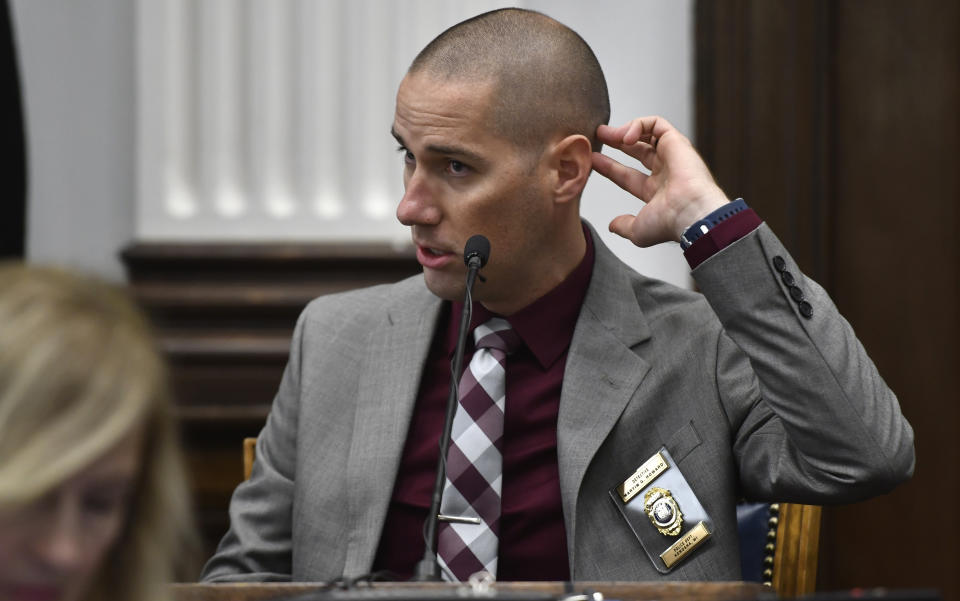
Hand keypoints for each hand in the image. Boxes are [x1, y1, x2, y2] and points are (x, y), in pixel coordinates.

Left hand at [592, 116, 729, 247]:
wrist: (690, 212)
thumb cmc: (668, 223)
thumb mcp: (638, 230)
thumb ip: (624, 226)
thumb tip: (613, 226)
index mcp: (656, 192)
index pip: (627, 175)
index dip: (609, 167)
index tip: (592, 159)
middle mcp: (665, 172)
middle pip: (637, 151)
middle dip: (616, 142)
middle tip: (598, 135)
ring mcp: (671, 156)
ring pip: (647, 134)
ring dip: (625, 130)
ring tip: (606, 134)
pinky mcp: (677, 142)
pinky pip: (657, 123)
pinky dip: (639, 124)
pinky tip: (627, 137)